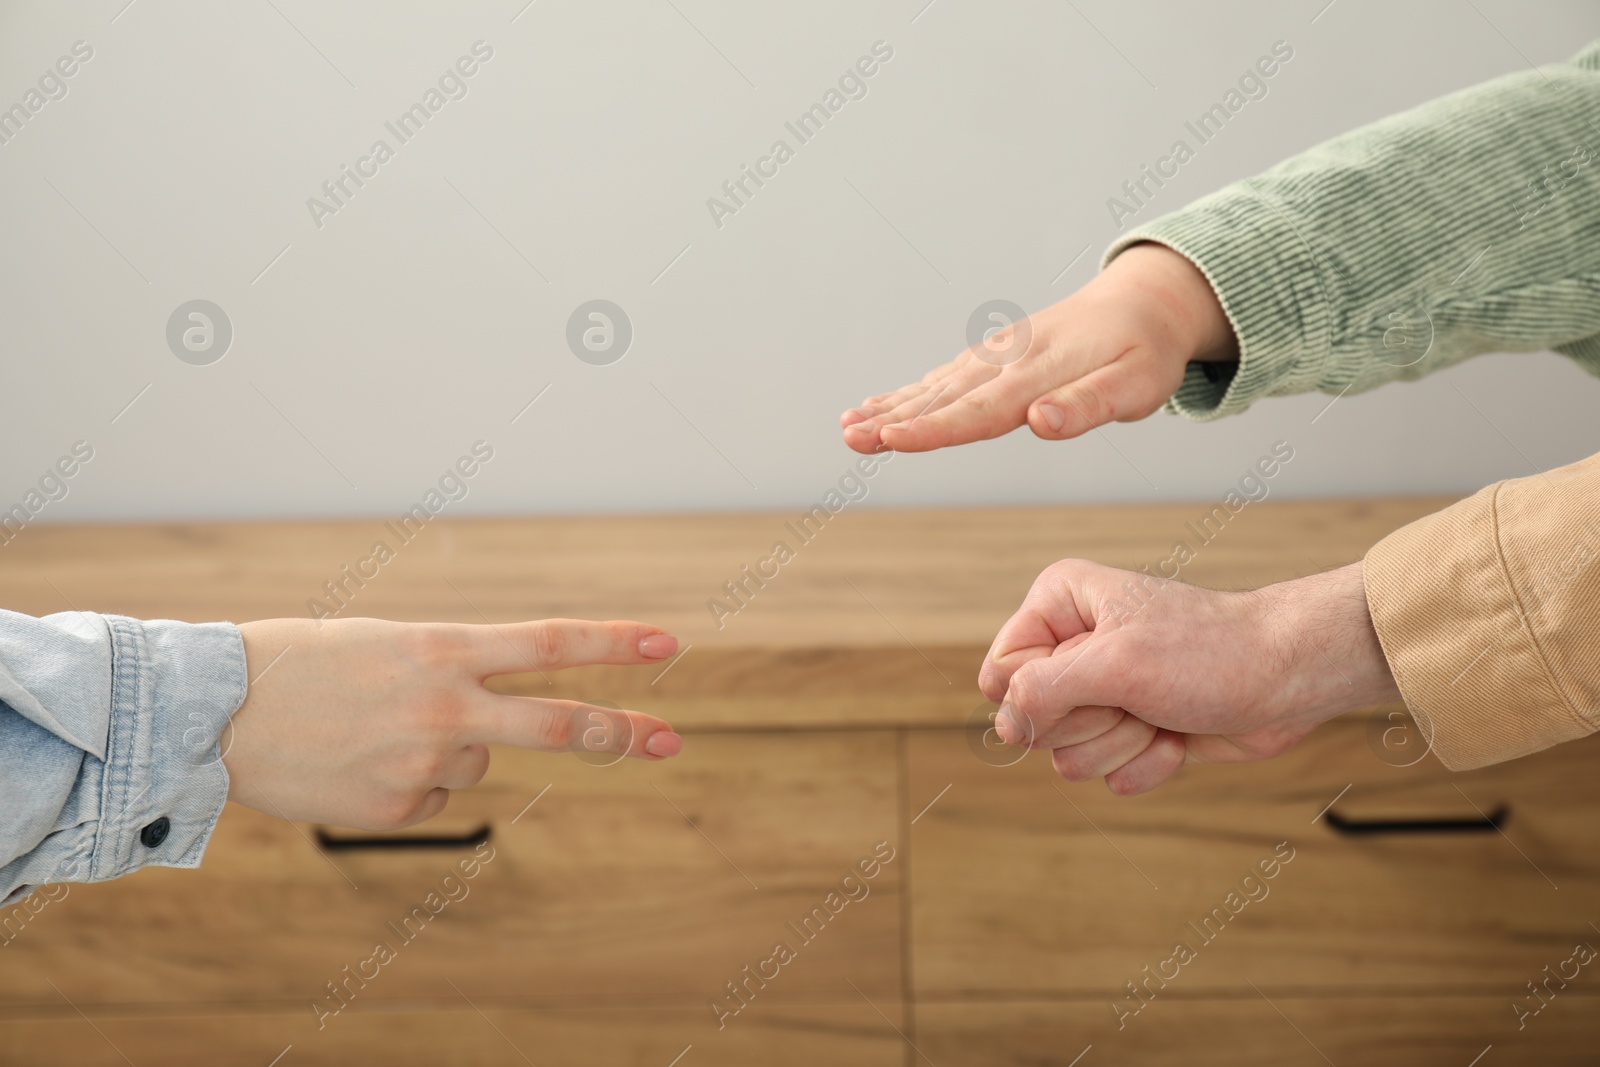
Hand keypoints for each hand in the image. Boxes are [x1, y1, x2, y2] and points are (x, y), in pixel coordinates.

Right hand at [223, 617, 681, 828]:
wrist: (216, 712)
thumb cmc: (304, 665)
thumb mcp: (389, 644)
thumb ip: (454, 675)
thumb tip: (496, 743)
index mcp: (442, 648)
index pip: (549, 641)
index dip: (613, 642)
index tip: (668, 641)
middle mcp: (445, 705)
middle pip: (556, 724)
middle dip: (619, 732)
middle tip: (670, 740)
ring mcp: (424, 762)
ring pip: (476, 763)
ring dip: (444, 749)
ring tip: (374, 730)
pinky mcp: (398, 809)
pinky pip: (431, 798)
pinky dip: (405, 784)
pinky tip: (356, 764)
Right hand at [840, 243, 1237, 453]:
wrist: (1145, 301)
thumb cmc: (1145, 353)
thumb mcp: (1136, 385)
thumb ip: (1087, 406)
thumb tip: (1039, 424)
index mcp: (1040, 373)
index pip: (980, 410)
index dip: (934, 428)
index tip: (893, 438)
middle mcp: (1009, 361)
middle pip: (945, 397)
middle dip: (895, 419)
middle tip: (850, 438)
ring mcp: (997, 356)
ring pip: (936, 385)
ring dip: (890, 406)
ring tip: (848, 427)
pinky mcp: (994, 356)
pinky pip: (943, 377)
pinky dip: (908, 392)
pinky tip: (877, 405)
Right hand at [979, 560, 1400, 794]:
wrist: (1288, 678)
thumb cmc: (1211, 652)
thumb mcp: (1116, 662)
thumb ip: (1043, 690)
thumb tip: (1004, 726)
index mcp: (1060, 605)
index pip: (1002, 670)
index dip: (1038, 693)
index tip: (1092, 681)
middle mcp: (1074, 646)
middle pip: (1031, 719)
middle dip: (1089, 722)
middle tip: (1136, 697)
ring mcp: (1102, 692)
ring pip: (1066, 756)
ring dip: (1121, 745)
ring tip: (1161, 713)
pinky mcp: (1130, 731)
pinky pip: (1105, 774)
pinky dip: (1146, 764)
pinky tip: (1177, 735)